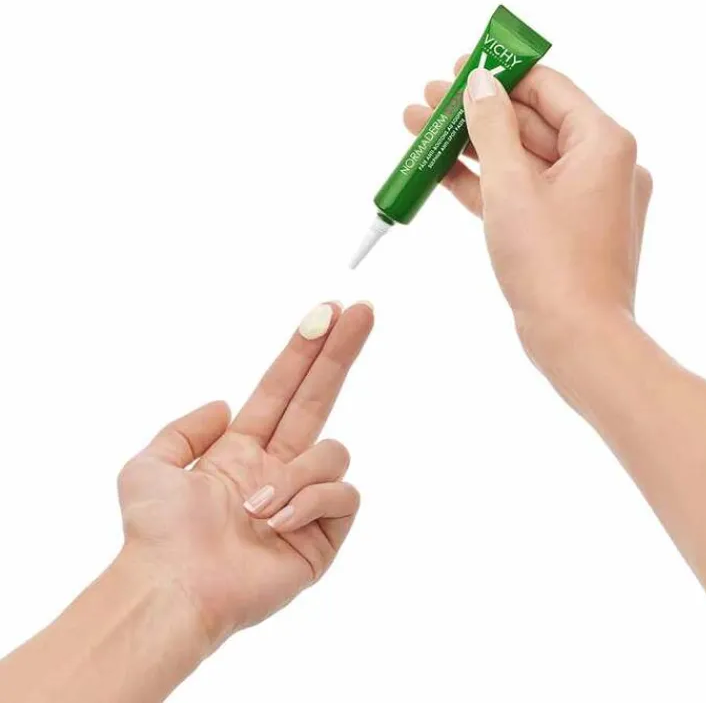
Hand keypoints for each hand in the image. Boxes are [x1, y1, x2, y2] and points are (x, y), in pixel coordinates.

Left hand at [116, 302, 372, 652]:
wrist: (172, 588)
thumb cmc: (156, 533)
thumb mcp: (148, 465)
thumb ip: (184, 427)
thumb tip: (225, 405)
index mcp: (244, 448)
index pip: (283, 387)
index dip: (304, 350)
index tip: (326, 311)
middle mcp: (280, 467)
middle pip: (321, 397)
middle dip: (341, 352)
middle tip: (363, 310)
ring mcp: (305, 500)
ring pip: (333, 452)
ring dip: (294, 474)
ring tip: (255, 508)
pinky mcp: (325, 535)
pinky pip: (342, 496)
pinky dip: (308, 504)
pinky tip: (275, 525)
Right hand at [404, 58, 651, 366]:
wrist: (575, 339)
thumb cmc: (551, 264)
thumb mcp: (511, 186)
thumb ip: (491, 127)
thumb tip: (479, 83)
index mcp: (604, 143)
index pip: (547, 88)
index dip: (500, 75)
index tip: (459, 67)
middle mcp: (600, 167)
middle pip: (528, 124)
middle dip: (474, 113)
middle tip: (428, 100)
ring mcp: (580, 201)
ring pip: (518, 161)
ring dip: (470, 147)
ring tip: (420, 130)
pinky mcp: (560, 231)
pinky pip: (519, 194)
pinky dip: (483, 184)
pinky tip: (441, 170)